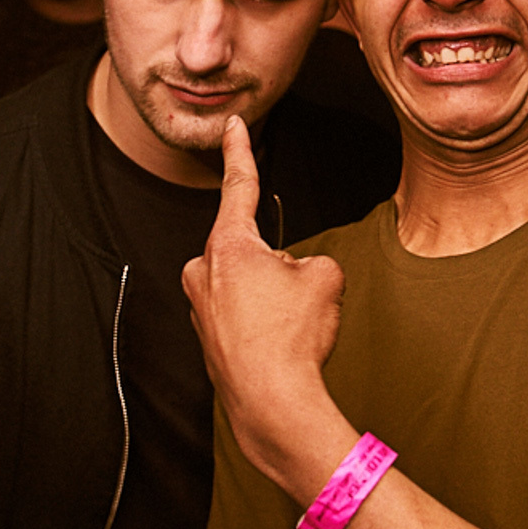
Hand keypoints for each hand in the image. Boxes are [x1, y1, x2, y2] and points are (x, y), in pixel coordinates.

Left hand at [182, 116, 348, 489]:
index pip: (239, 186)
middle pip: (254, 252)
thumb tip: (297, 276)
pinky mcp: (208, 342)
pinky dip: (266, 330)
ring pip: (252, 289)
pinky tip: (278, 350)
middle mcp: (202, 273)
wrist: (273, 402)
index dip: (240, 152)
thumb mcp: (326, 276)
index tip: (233, 126)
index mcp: (227, 246)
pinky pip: (247, 321)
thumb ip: (311, 261)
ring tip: (289, 331)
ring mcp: (201, 311)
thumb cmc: (294, 337)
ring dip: (274, 302)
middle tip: (298, 302)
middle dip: (280, 269)